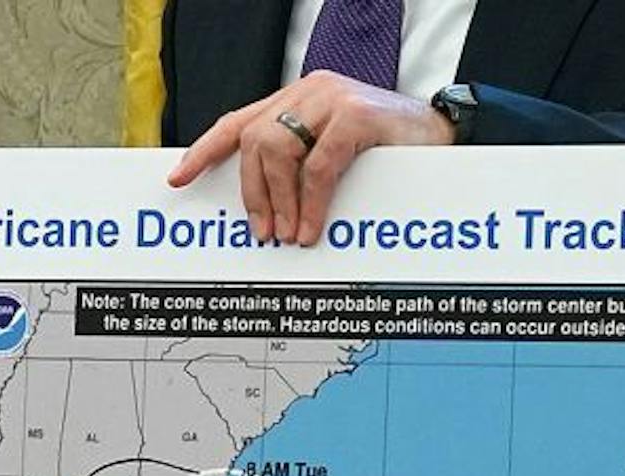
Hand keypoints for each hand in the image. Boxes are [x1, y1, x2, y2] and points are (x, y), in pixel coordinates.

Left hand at [166, 71, 452, 246]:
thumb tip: (272, 211)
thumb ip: (304, 164)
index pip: (238, 122)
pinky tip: (311, 228)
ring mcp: (330, 98)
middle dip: (253, 193)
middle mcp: (307, 91)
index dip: (204, 151)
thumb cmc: (394, 150)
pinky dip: (311, 203)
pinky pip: (318, 166)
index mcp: (298, 99)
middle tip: (263, 233)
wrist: (446, 132)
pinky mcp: (354, 115)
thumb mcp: (339, 153)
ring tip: (288, 235)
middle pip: (253, 142)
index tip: (178, 179)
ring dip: (278, 200)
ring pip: (277, 150)